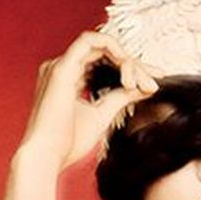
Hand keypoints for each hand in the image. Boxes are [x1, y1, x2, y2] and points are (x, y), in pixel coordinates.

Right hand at [18, 30, 159, 170]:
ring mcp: (60, 64)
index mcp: (69, 79)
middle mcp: (63, 67)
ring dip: (126, 59)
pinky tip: (128, 67)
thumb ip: (120, 97)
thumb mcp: (102, 115)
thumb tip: (143, 86)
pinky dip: (113, 50)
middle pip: (105, 53)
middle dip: (133, 65)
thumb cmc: (68, 143)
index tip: (152, 84)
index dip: (130, 69)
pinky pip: (91, 42)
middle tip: (153, 83)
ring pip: (101, 45)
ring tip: (142, 81)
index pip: (103, 63)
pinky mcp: (62, 67)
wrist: (47, 157)